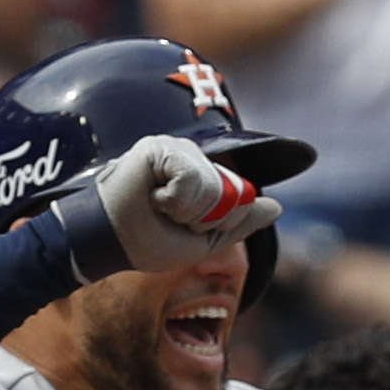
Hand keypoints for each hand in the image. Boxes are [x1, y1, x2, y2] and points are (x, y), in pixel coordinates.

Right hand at [59, 126, 280, 279]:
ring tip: (160, 207)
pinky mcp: (160, 147)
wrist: (113, 242)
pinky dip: (174, 200)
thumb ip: (239, 223)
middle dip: (204, 218)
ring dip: (188, 211)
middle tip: (171, 217)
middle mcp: (194, 159)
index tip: (185, 226)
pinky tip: (152, 196)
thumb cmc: (150, 242)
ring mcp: (177, 149)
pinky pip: (192, 178)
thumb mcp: (205, 240)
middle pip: (231, 193)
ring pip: (213, 187)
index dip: (219, 222)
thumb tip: (276, 206)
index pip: (242, 197)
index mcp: (205, 176)